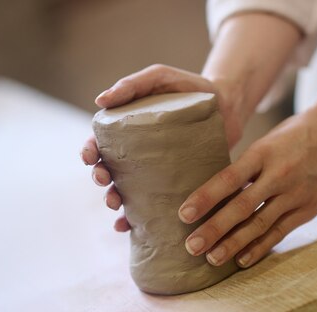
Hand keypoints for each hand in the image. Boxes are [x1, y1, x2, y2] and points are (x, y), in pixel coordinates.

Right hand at [80, 64, 244, 231]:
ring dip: (114, 202)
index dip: (90, 152)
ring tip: (115, 205)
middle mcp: (137, 154)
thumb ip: (133, 84)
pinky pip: (153, 206)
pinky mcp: (175, 185)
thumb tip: (100, 100)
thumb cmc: (190, 88)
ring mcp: (155, 172)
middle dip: (100, 178)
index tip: (89, 158)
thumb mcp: (160, 78)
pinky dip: (137, 219)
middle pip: (109, 170)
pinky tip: (130, 227)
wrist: (227, 104)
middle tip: (104, 180)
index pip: (101, 143)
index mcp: (127, 130)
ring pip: (126, 192)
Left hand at [178, 105, 316, 267]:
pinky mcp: (308, 208)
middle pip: (241, 206)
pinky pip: (281, 231)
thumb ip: (245, 166)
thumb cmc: (295, 134)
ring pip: (260, 224)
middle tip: (191, 246)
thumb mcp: (266, 142)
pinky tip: (242, 259)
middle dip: (214, 229)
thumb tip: (214, 191)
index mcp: (263, 153)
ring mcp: (295, 194)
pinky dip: (260, 247)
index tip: (184, 215)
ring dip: (234, 243)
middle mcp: (278, 174)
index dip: (205, 198)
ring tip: (212, 258)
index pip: (228, 178)